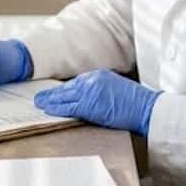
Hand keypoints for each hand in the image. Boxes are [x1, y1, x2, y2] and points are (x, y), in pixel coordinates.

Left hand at [33, 69, 161, 136]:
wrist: (146, 108)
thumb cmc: (136, 104)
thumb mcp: (116, 90)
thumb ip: (101, 92)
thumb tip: (89, 100)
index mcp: (99, 76)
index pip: (76, 83)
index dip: (63, 90)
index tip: (54, 93)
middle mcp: (93, 80)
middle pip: (68, 87)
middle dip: (53, 93)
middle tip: (39, 96)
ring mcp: (90, 91)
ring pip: (65, 96)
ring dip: (50, 100)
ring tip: (39, 103)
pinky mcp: (90, 104)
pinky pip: (69, 106)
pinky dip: (57, 108)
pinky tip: (48, 109)